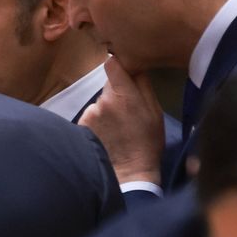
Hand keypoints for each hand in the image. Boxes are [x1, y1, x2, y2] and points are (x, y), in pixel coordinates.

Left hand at [79, 57, 163, 185]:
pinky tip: (107, 134)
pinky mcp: (81, 124)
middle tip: (127, 111)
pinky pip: (91, 115)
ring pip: (99, 102)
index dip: (118, 66)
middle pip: (107, 86)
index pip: (112, 65)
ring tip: (117, 127)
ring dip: (106, 109)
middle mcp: (103, 100)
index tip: (125, 72)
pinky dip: (97, 121)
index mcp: (124, 94)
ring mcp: (90, 113)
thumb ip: (143, 85)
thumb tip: (135, 66)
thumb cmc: (147, 141)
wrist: (128, 171)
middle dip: (117, 93)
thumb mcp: (154, 111)